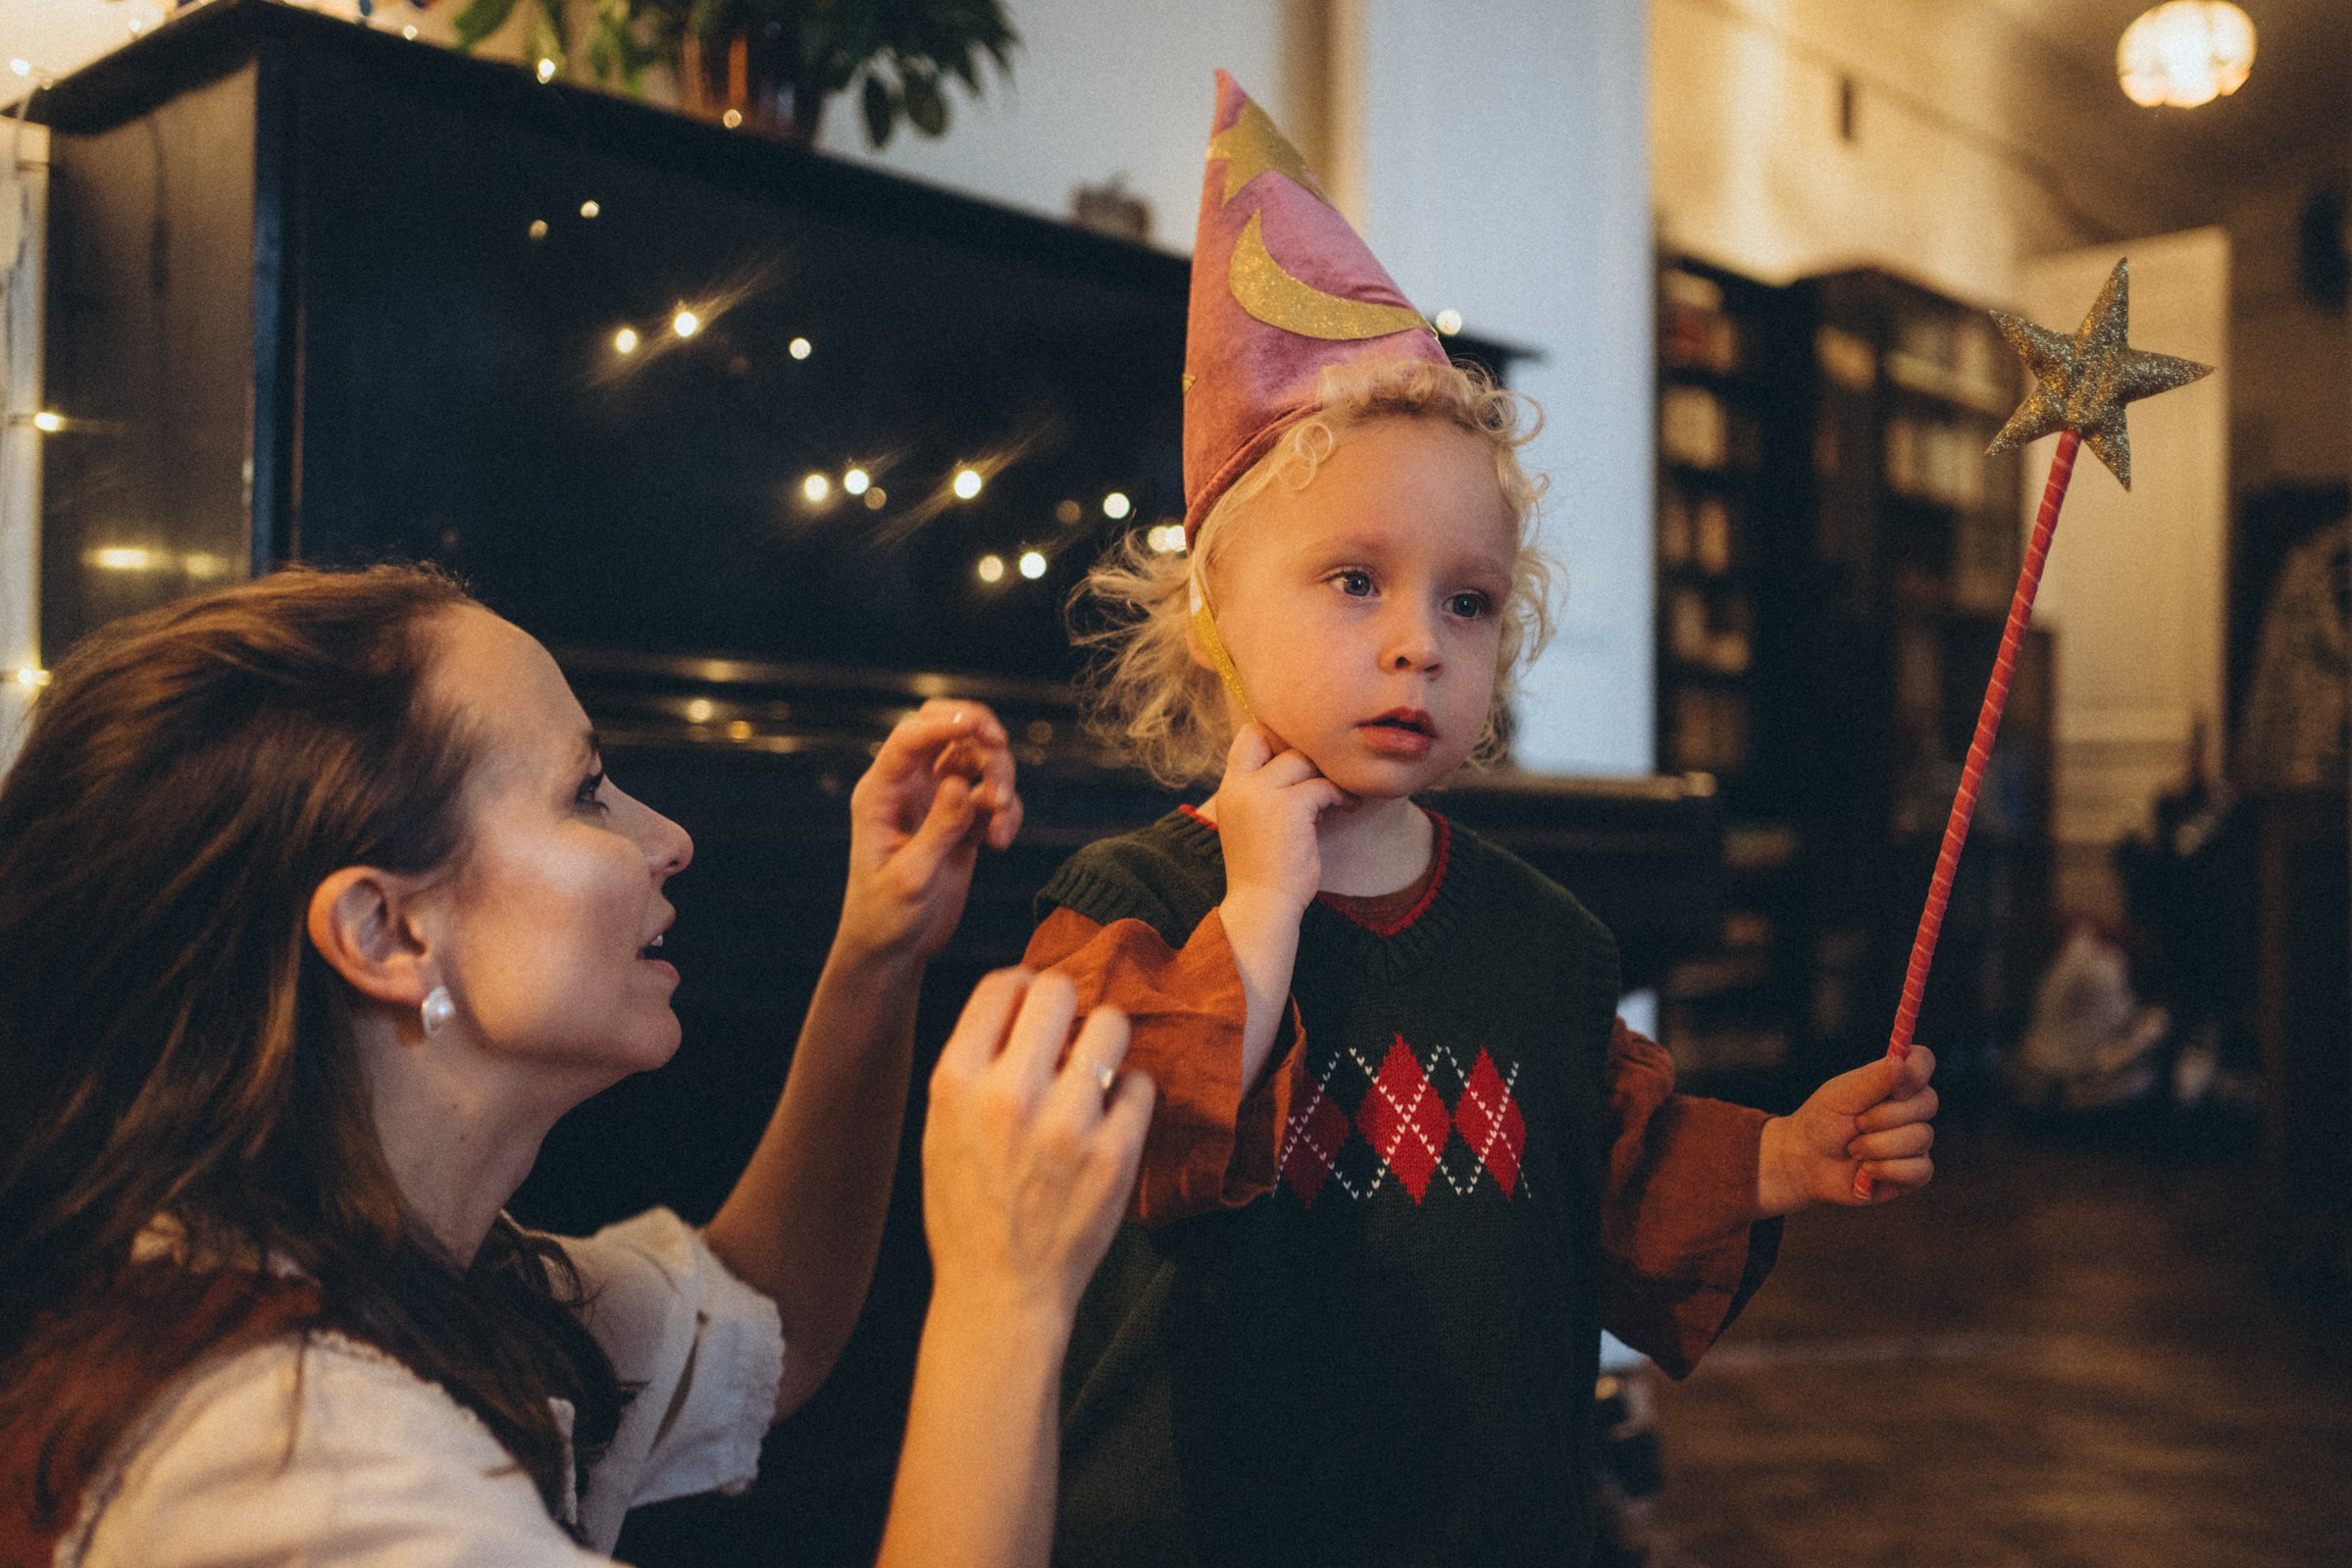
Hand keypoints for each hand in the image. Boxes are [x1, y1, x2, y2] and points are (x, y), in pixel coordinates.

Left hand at [836, 700, 1023, 962]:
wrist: (892, 949)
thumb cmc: (885, 916)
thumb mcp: (911, 877)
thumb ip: (938, 829)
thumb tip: (961, 784)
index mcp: (881, 792)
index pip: (911, 737)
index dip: (947, 723)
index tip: (983, 731)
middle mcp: (907, 788)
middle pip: (945, 729)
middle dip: (978, 731)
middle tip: (1000, 747)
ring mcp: (935, 801)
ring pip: (976, 759)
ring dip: (999, 779)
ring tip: (1000, 821)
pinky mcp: (960, 821)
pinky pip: (991, 797)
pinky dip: (1006, 812)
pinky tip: (1000, 842)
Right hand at [922, 970, 1154, 1323]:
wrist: (999, 1292)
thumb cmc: (967, 1210)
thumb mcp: (939, 1130)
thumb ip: (974, 1065)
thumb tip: (1020, 1001)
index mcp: (956, 1082)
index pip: (1002, 984)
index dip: (1023, 988)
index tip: (1033, 1006)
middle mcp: (1009, 1094)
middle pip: (1059, 990)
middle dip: (1069, 1005)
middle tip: (1071, 1034)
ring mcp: (1066, 1123)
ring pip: (1112, 1025)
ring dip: (1107, 1044)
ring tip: (1095, 1074)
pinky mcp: (1115, 1153)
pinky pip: (1140, 1084)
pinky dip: (1129, 1099)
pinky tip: (1110, 1122)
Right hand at [1211, 723, 1353, 917]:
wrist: (1262, 906)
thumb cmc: (1263, 871)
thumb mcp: (1250, 823)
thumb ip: (1262, 794)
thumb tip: (1300, 767)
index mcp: (1230, 789)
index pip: (1249, 736)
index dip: (1276, 738)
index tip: (1300, 762)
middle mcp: (1241, 786)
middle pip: (1276, 738)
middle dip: (1304, 754)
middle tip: (1323, 775)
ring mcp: (1263, 794)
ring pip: (1303, 759)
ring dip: (1326, 774)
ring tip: (1340, 795)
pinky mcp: (1290, 807)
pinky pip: (1324, 785)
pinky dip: (1342, 795)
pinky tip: (1349, 807)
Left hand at [1756, 1046, 1937, 1215]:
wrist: (1806, 1163)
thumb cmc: (1822, 1122)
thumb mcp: (1841, 1095)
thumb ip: (1873, 1079)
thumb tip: (1901, 1061)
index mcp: (1894, 1081)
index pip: (1923, 1061)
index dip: (1917, 1071)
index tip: (1895, 1088)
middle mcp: (1910, 1108)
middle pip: (1927, 1103)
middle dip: (1884, 1117)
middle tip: (1856, 1123)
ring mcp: (1916, 1140)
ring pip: (1921, 1138)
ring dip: (1877, 1146)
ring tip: (1854, 1148)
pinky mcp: (1915, 1172)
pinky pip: (1920, 1170)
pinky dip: (1886, 1170)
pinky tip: (1866, 1169)